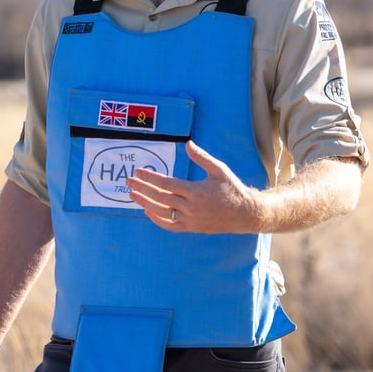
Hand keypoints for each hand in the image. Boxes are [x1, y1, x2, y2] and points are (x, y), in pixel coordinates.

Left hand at [127, 140, 261, 233]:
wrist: (244, 214)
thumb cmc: (232, 189)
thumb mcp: (219, 169)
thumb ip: (201, 157)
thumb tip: (188, 144)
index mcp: (196, 191)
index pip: (166, 183)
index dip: (149, 178)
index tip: (138, 172)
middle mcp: (191, 207)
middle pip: (160, 197)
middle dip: (142, 189)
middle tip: (128, 181)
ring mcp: (190, 219)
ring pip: (162, 212)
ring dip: (144, 203)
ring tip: (132, 196)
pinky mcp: (192, 228)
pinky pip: (170, 226)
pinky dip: (157, 220)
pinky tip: (147, 212)